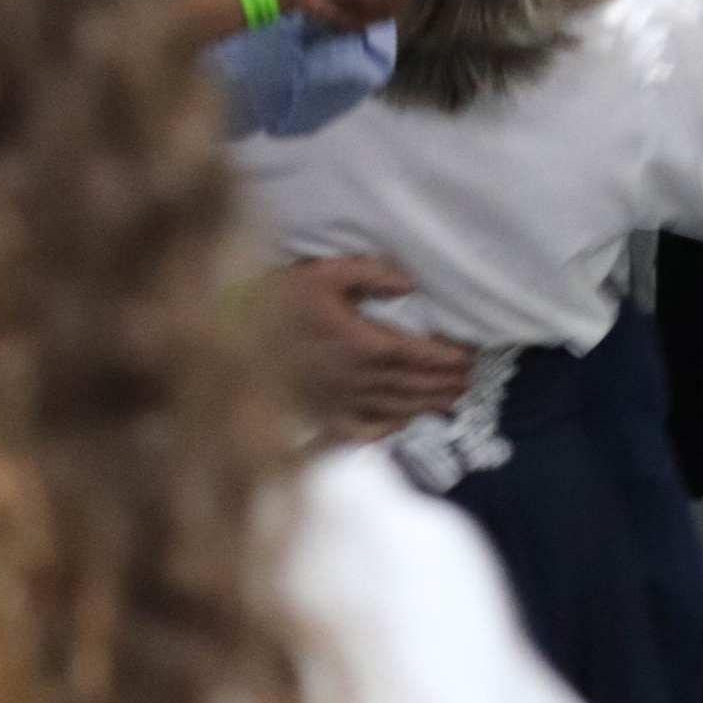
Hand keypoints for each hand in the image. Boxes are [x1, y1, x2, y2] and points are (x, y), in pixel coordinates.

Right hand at [267, 259, 474, 440]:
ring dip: (428, 405)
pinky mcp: (323, 415)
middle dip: (445, 383)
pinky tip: (402, 424)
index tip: (469, 357)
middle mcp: (359, 378)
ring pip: (397, 408)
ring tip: (452, 402)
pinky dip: (387, 429)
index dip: (447, 357)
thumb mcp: (325, 272)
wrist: (232, 333)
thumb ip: (371, 274)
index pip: (419, 354)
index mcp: (364, 343)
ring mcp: (342, 401)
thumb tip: (410, 284)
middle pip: (414, 384)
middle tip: (469, 381)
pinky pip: (363, 429)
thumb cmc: (279, 297)